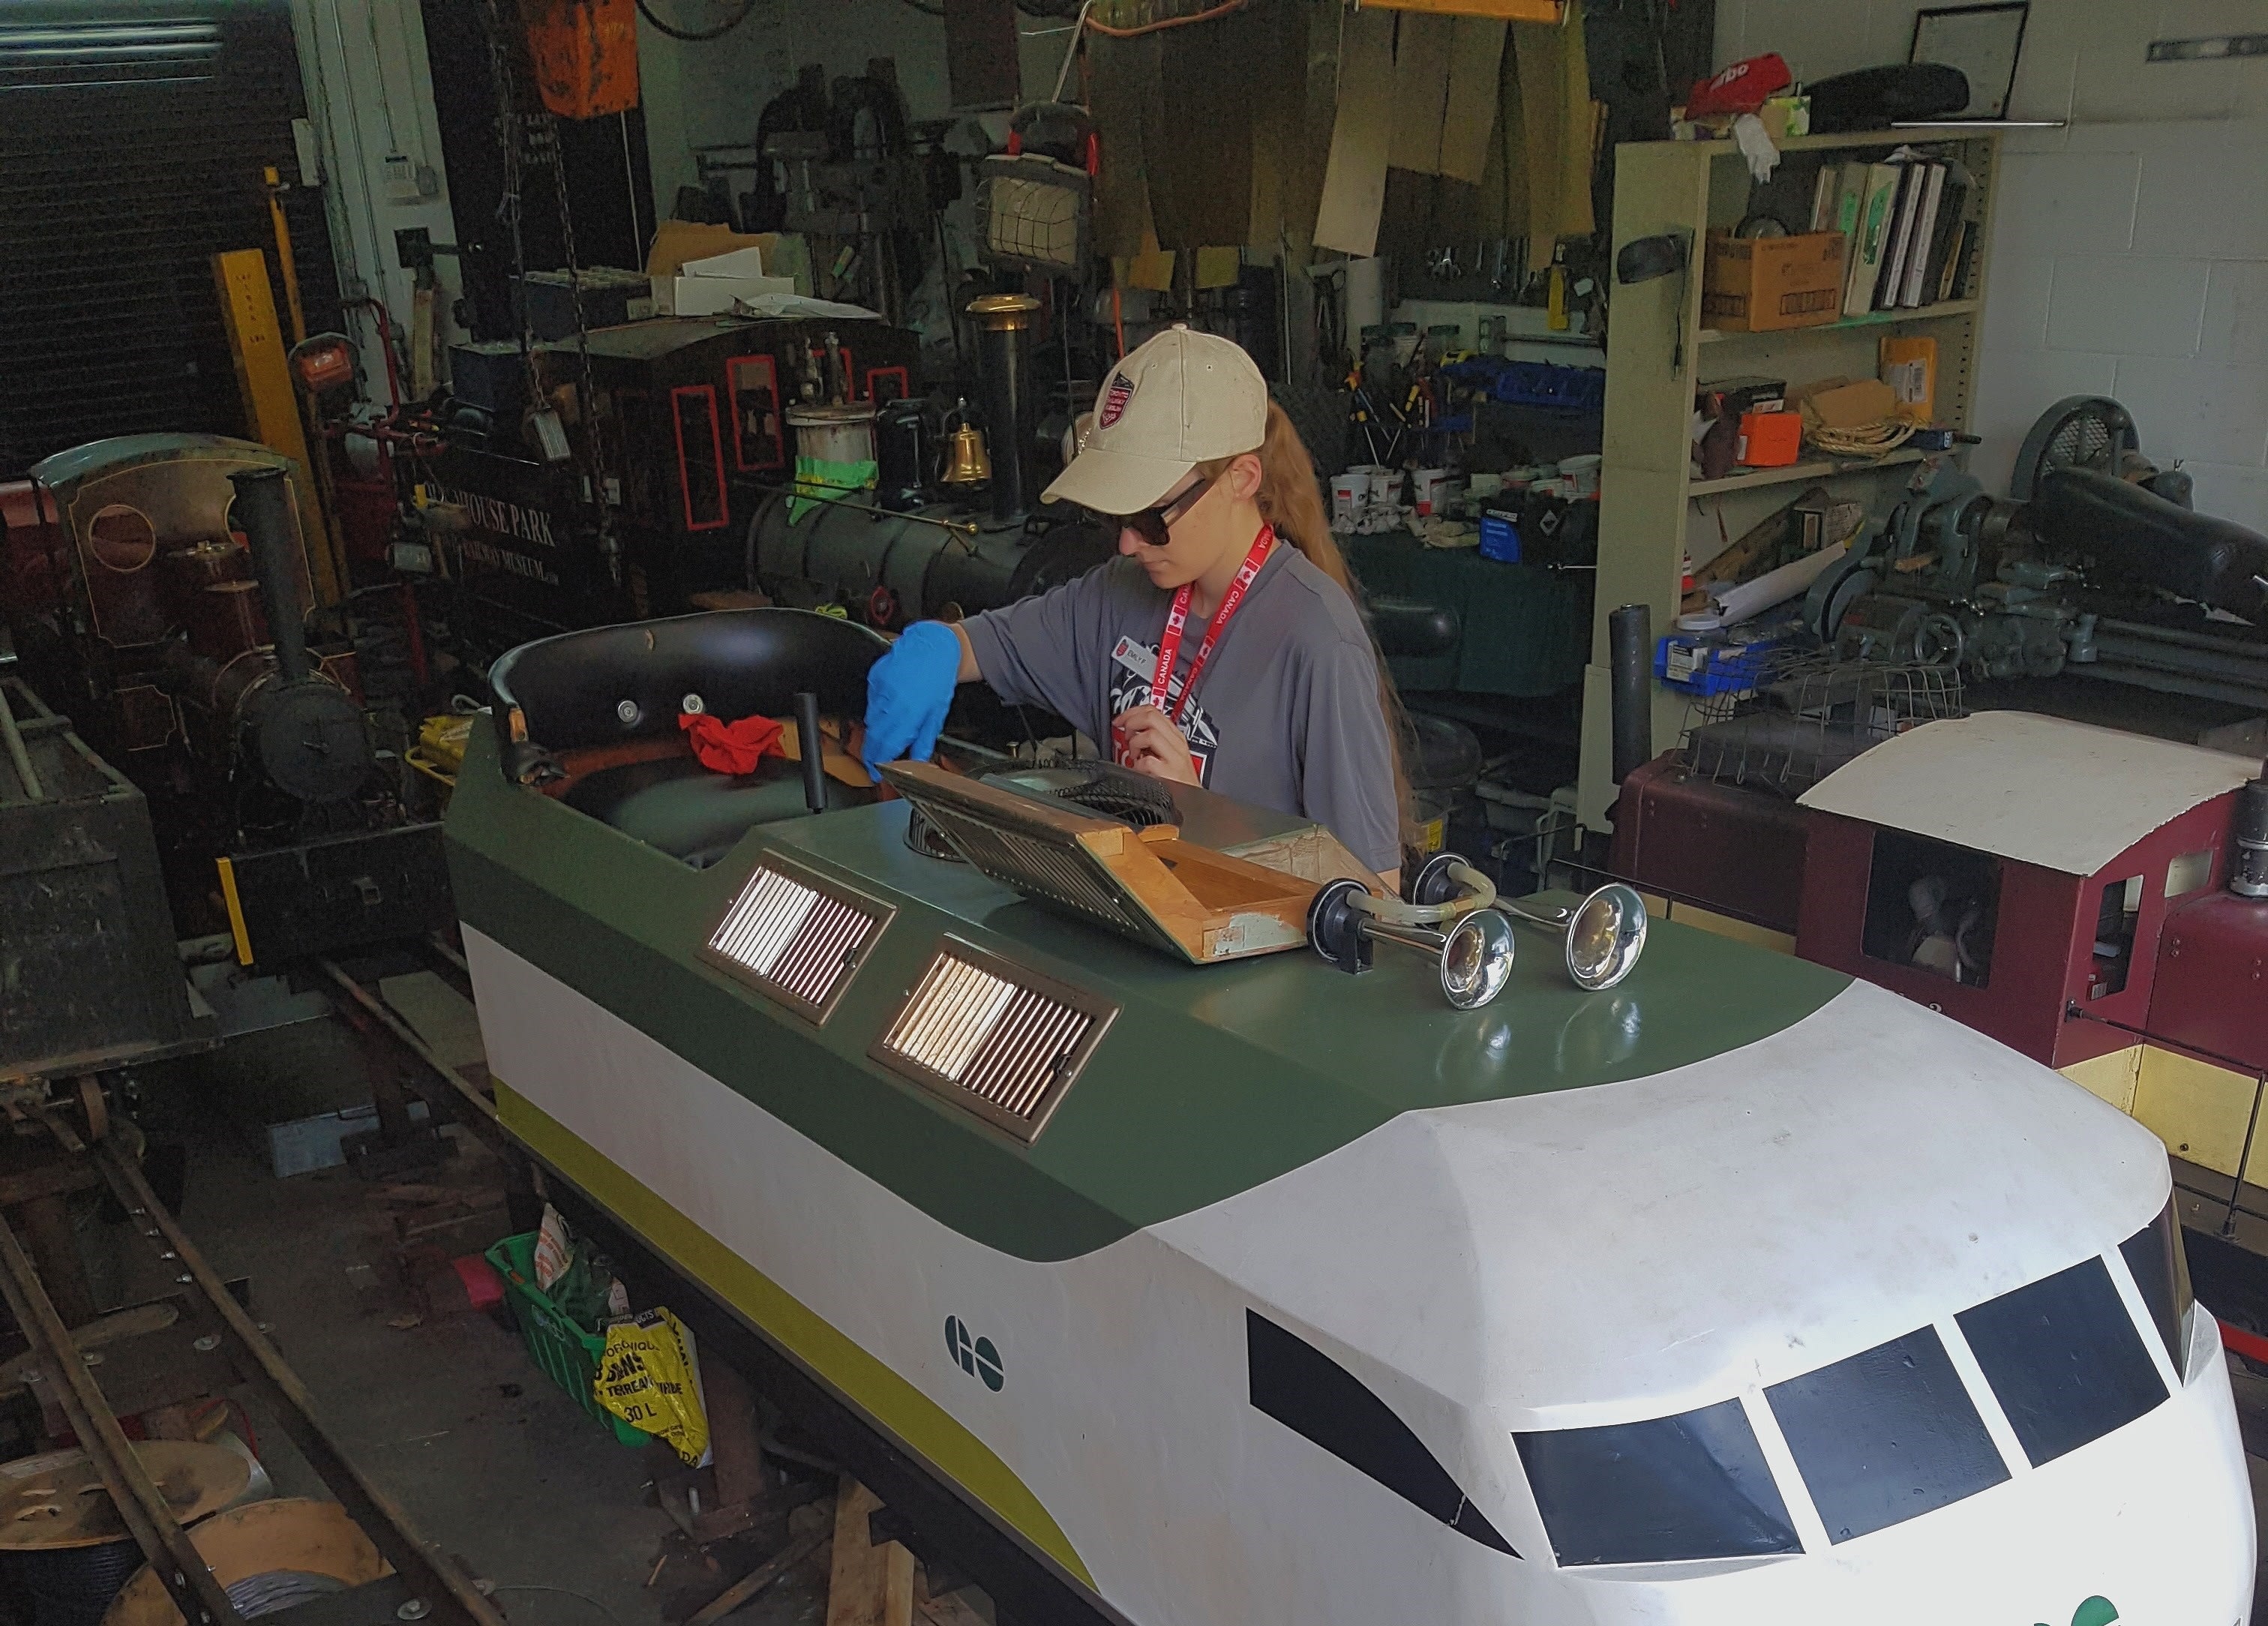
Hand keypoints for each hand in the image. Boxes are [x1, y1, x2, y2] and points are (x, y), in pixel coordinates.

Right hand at [860, 622, 963, 780]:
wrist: (934, 647)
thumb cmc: (939, 678)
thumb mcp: (937, 715)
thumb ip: (924, 740)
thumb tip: (917, 761)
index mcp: (908, 714)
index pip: (886, 746)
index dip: (878, 763)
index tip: (876, 773)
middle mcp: (891, 702)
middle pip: (873, 735)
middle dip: (871, 752)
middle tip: (873, 762)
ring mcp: (879, 688)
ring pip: (870, 719)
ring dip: (875, 731)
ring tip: (885, 735)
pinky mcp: (874, 678)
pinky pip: (871, 701)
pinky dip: (877, 710)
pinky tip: (888, 709)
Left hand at [1113, 705, 1200, 784]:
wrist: (1192, 802)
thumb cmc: (1177, 779)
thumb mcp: (1168, 752)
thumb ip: (1154, 738)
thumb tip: (1131, 728)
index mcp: (1175, 736)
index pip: (1153, 710)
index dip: (1132, 711)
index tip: (1121, 720)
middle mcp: (1177, 744)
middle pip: (1151, 717)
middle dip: (1131, 722)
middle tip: (1125, 734)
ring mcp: (1174, 759)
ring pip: (1150, 734)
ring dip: (1135, 743)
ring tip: (1135, 755)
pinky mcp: (1169, 774)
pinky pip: (1147, 761)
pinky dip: (1137, 764)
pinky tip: (1139, 770)